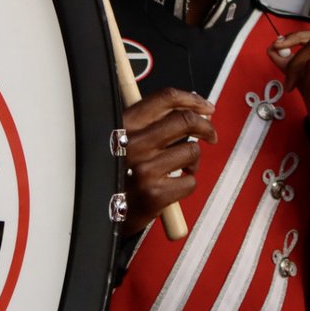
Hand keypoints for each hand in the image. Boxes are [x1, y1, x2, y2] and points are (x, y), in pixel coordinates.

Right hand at [120, 88, 217, 232]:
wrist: (99, 212)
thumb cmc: (116, 172)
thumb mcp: (122, 137)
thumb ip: (152, 121)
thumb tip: (195, 109)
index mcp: (125, 124)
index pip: (166, 98)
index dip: (192, 100)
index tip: (205, 107)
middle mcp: (133, 144)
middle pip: (185, 120)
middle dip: (205, 127)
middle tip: (210, 134)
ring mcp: (144, 170)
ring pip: (191, 151)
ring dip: (193, 160)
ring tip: (181, 168)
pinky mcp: (154, 195)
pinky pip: (189, 182)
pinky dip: (187, 184)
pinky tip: (173, 185)